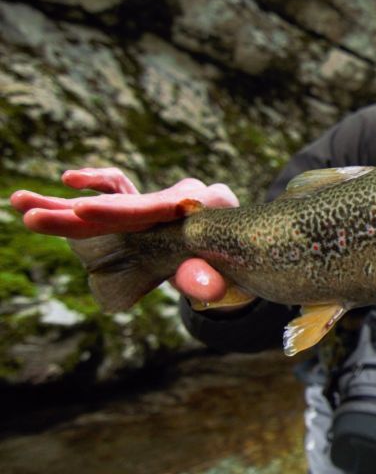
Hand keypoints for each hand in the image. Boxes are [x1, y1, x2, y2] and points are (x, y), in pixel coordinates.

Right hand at [10, 167, 238, 303]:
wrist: (254, 246)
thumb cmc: (242, 262)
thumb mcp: (231, 273)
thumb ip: (208, 278)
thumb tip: (204, 288)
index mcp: (202, 206)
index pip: (150, 209)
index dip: (116, 211)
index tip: (82, 211)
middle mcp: (180, 197)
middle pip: (121, 204)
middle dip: (74, 212)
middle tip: (28, 212)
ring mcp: (164, 203)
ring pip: (113, 200)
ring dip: (69, 205)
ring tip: (21, 203)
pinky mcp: (153, 209)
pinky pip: (121, 194)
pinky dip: (98, 191)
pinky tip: (70, 185)